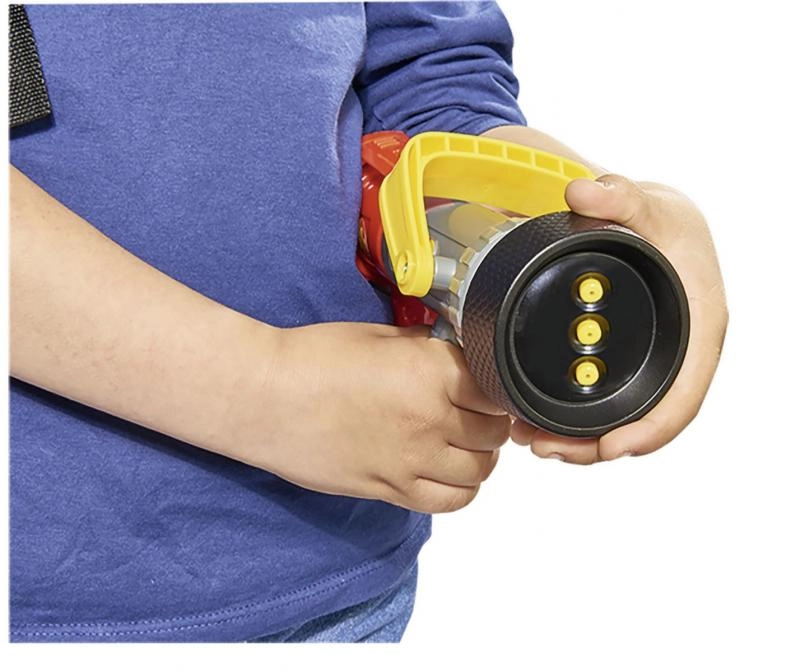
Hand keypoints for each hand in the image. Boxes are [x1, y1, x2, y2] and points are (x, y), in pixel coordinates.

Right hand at [241, 322, 509, 511]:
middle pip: (494, 432)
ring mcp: (413, 460)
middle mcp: (430, 418)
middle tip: (476, 412)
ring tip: (464, 443)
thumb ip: (424, 348)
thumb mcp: (378, 336)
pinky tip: (448, 472)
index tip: (487, 383)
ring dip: (480, 455)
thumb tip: (451, 354)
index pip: (495, 386)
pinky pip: (451, 501)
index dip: (495, 384)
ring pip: (480, 470)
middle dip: (491, 420)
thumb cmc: (311, 359)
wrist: (265, 397)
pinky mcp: (391, 490)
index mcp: (430, 371)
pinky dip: (461, 488)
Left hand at [511, 175, 727, 463]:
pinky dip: (577, 420)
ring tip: (531, 439)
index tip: (608, 447)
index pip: (681, 397)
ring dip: (579, 439)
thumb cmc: (665, 222)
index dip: (649, 430)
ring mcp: (655, 363)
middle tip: (543, 446)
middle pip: (645, 421)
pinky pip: (611, 404)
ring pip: (623, 419)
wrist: (659, 226)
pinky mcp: (633, 364)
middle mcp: (679, 356)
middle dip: (595, 445)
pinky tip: (540, 422)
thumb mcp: (647, 204)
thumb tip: (582, 192)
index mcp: (696, 329)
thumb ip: (617, 197)